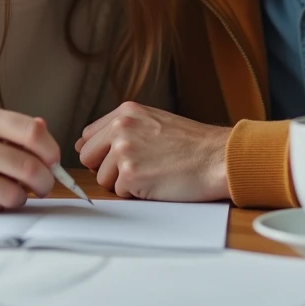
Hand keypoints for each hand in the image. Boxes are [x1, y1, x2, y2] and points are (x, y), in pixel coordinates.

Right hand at [0, 106, 60, 211]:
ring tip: (17, 191)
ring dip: (24, 196)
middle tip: (44, 183)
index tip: (53, 159)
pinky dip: (0, 204)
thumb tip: (44, 131)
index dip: (51, 150)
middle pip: (29, 167)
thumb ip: (6, 125)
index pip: (32, 133)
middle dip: (46, 180)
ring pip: (14, 193)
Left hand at [74, 101, 230, 200]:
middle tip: (136, 169)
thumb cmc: (193, 144)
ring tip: (152, 173)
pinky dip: (136, 193)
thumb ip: (123, 129)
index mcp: (126, 112)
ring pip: (103, 178)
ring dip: (123, 183)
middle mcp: (121, 128)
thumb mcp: (154, 122)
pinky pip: (119, 192)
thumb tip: (86, 145)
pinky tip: (157, 182)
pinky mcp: (131, 175)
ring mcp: (124, 151)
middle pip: (88, 157)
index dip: (99, 152)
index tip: (114, 159)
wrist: (218, 157)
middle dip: (106, 168)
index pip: (88, 136)